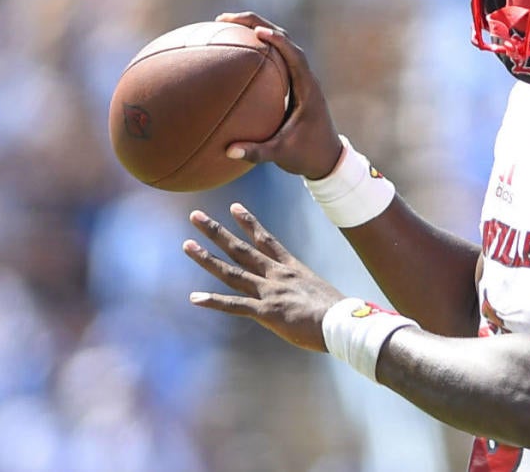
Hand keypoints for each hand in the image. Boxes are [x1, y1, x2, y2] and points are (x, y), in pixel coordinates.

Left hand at [184, 203, 342, 351]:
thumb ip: (305, 292)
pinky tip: (194, 298)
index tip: (233, 207)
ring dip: (207, 258)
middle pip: (241, 250)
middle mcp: (277, 275)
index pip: (266, 240)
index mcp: (292, 268)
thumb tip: (305, 300)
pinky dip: (213, 302)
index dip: (248, 223)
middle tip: (195, 216)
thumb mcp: (319, 294)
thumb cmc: (338, 313)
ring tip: (187, 245)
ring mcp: (270, 292)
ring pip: (232, 272)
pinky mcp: (266, 311)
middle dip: (216, 232)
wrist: (342, 322)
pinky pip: (235, 305)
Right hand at [216, 11, 343, 179]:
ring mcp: (300, 80)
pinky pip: (275, 59)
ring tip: (226, 25)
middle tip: (226, 19)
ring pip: (280, 46)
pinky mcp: (293, 85)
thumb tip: (229, 151)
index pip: (295, 55)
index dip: (278, 41)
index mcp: (308, 89)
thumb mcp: (282, 155)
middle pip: (285, 40)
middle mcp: (305, 79)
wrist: (328, 159)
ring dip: (256, 31)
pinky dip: (256, 49)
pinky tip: (233, 51)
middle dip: (256, 23)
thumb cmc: (308, 155)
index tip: (256, 30)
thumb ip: (257, 153)